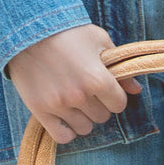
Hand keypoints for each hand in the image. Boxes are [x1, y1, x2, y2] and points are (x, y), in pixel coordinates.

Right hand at [6, 25, 143, 144]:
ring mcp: (59, 105)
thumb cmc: (67, 31)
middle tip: (86, 91)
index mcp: (98, 78)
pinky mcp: (40, 110)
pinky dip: (66, 131)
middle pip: (102, 117)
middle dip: (98, 105)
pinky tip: (64, 118)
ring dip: (82, 118)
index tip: (105, 89)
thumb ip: (119, 66)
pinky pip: (62, 136)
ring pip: (84, 128)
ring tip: (73, 102)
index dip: (114, 97)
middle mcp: (80, 95)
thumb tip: (136, 90)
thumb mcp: (99, 40)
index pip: (119, 105)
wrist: (27, 28)